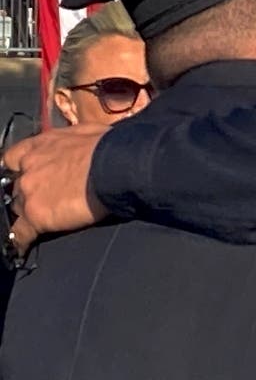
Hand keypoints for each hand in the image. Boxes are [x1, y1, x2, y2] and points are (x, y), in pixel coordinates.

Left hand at [3, 123, 110, 253]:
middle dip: (28, 192)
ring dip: (29, 213)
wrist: (118, 165)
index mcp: (42, 145)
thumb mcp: (89, 132)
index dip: (19, 168)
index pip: (13, 158)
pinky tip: (22, 246)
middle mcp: (29, 168)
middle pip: (17, 186)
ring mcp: (29, 193)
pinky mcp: (37, 216)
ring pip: (18, 208)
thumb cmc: (112, 146)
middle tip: (44, 198)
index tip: (23, 173)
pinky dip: (20, 240)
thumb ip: (74, 140)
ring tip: (42, 220)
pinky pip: (20, 233)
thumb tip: (83, 143)